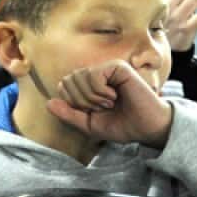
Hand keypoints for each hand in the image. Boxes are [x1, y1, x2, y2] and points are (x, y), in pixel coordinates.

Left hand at [47, 60, 172, 148]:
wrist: (148, 129)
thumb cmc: (122, 125)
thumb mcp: (89, 125)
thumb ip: (69, 114)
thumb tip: (48, 103)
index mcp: (87, 85)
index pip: (63, 86)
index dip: (74, 104)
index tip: (94, 111)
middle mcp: (95, 74)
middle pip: (68, 81)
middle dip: (83, 101)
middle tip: (103, 107)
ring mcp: (106, 68)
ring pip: (79, 77)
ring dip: (93, 97)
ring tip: (110, 102)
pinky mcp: (117, 67)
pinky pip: (93, 75)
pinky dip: (100, 91)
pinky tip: (114, 95)